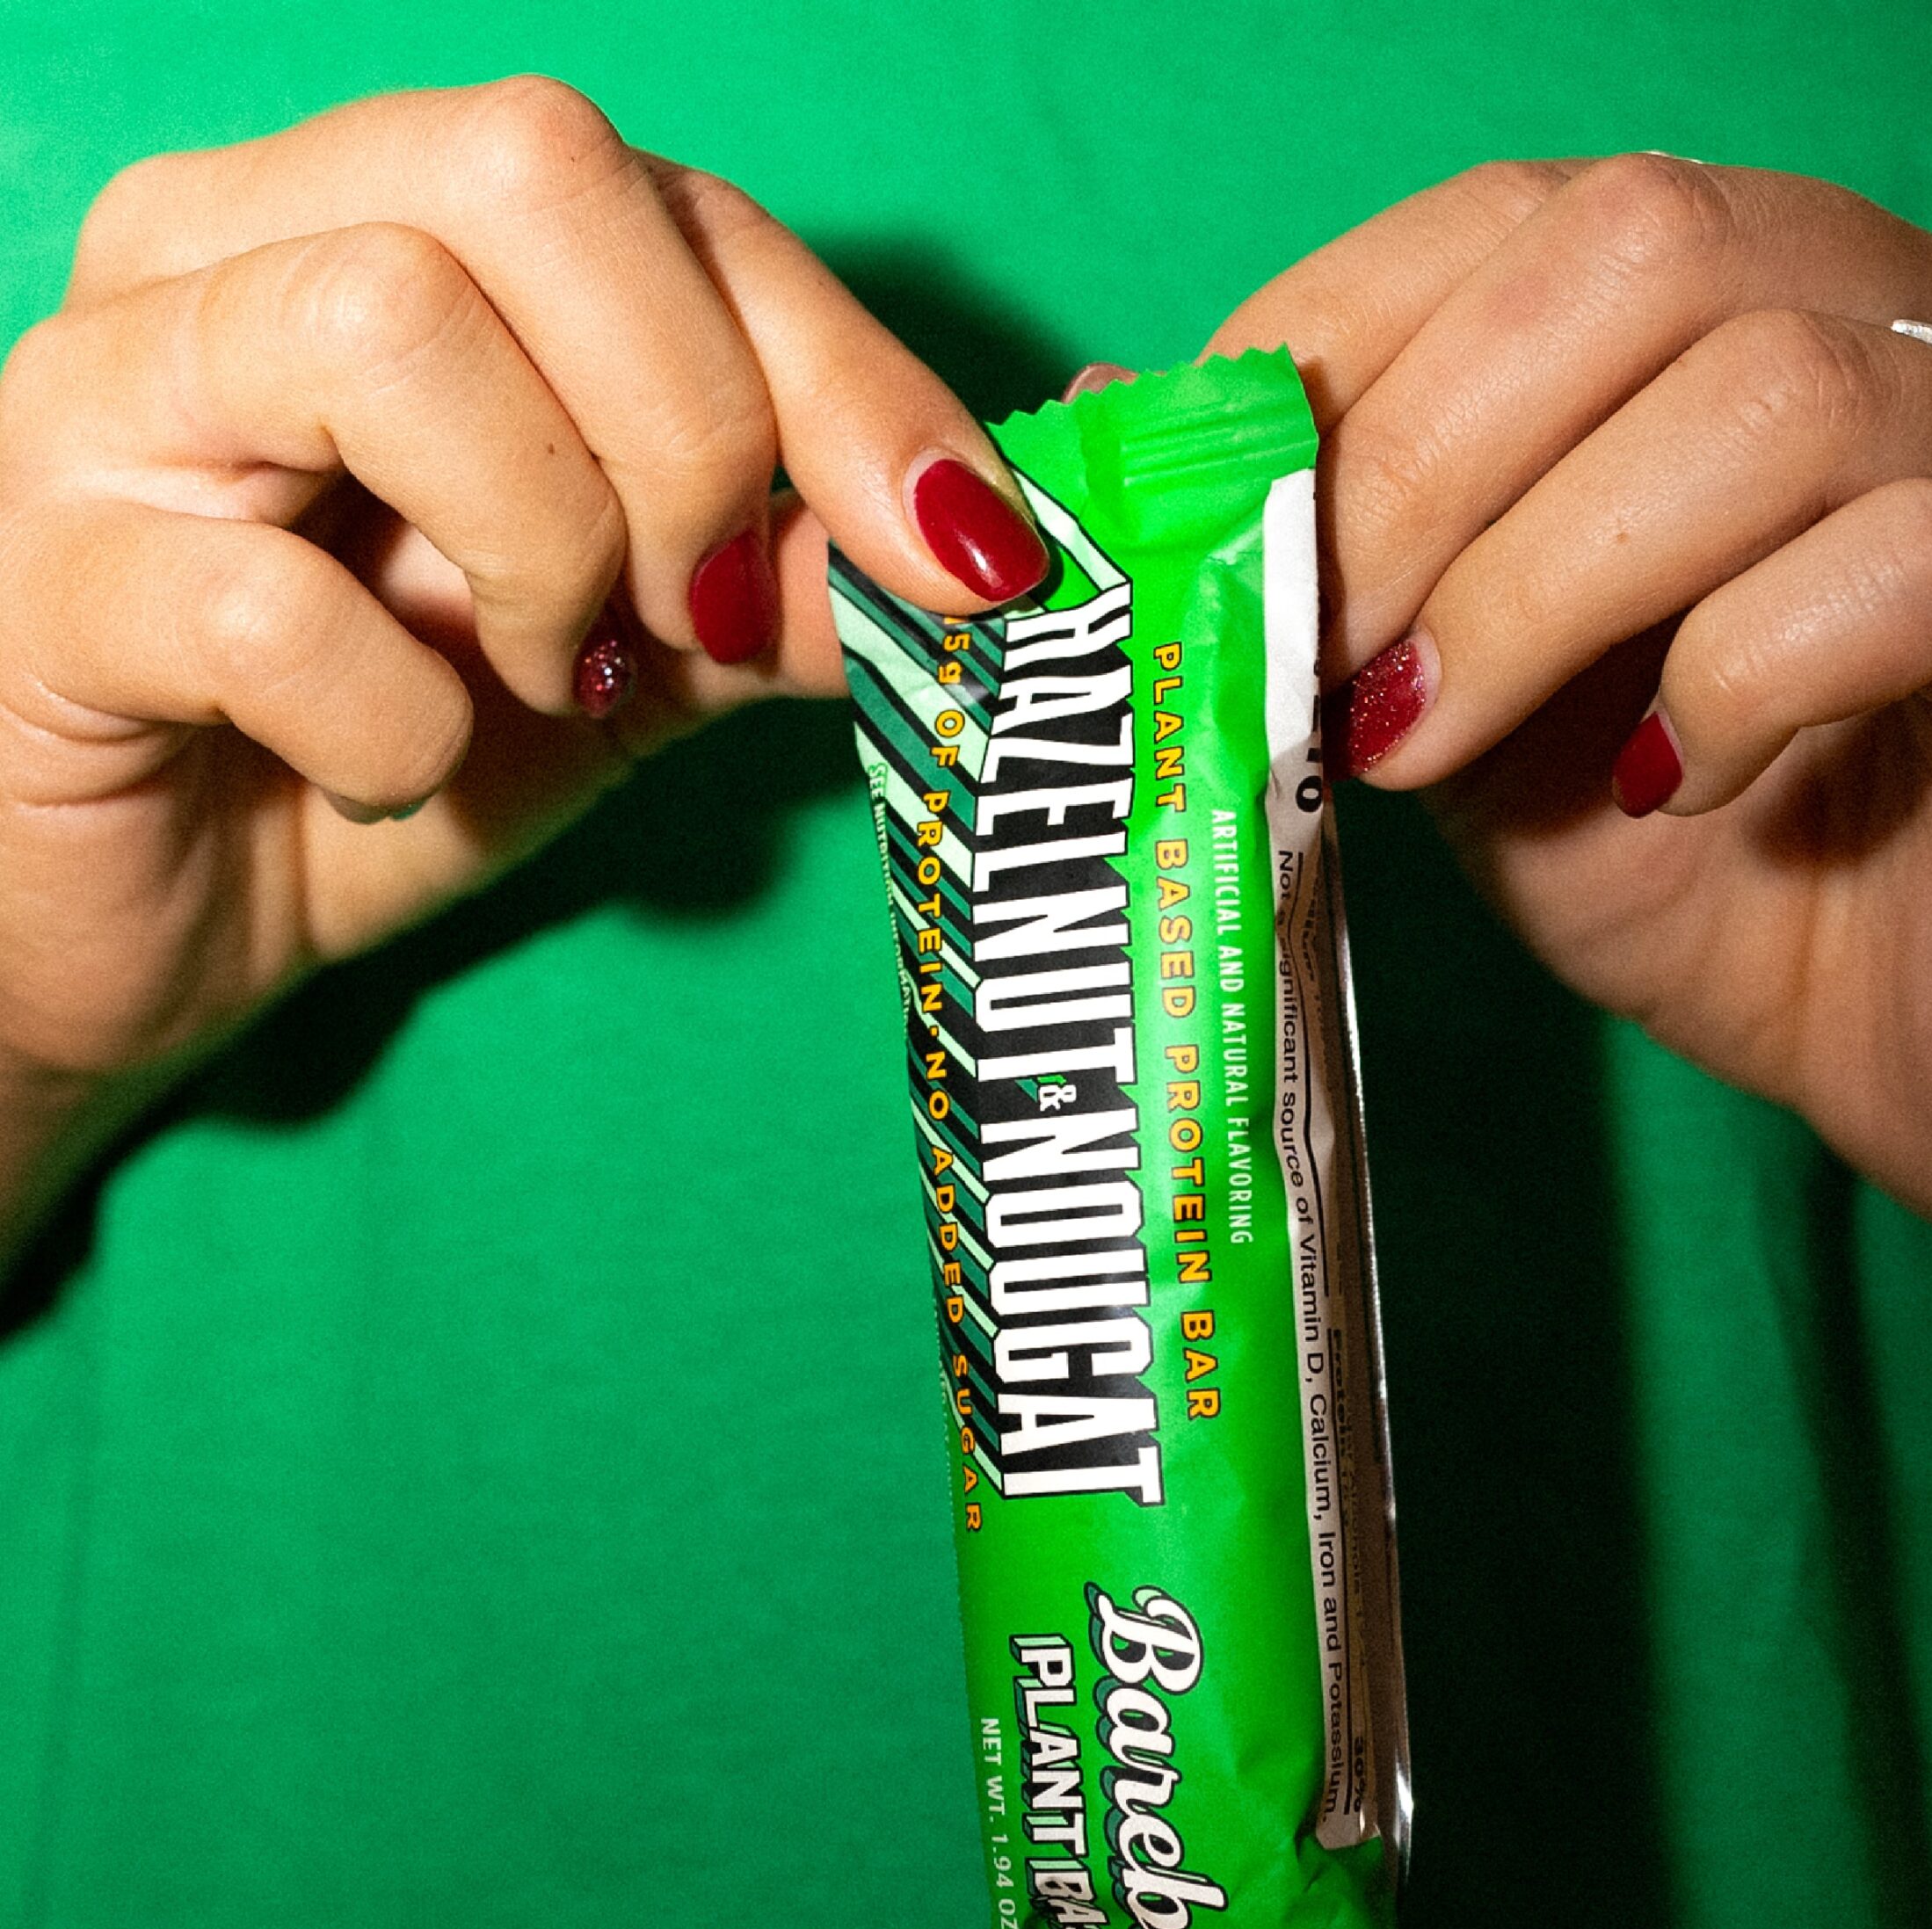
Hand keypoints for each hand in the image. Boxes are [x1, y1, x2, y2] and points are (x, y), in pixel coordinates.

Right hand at [0, 77, 1047, 1242]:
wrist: (160, 916)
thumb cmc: (390, 748)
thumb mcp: (639, 658)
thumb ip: (791, 581)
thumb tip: (996, 549)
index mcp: (398, 228)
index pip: (672, 205)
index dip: (850, 376)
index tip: (964, 557)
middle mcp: (241, 247)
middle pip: (532, 170)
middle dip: (688, 430)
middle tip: (683, 617)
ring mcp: (115, 390)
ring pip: (393, 323)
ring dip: (539, 552)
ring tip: (526, 677)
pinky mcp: (47, 573)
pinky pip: (261, 600)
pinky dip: (393, 724)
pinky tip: (392, 773)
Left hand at [1208, 156, 1931, 1369]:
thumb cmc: (1707, 875)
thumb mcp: (1478, 725)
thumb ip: (1348, 580)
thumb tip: (1113, 411)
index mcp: (1752, 306)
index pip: (1526, 217)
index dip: (1341, 345)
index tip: (1224, 517)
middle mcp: (1917, 328)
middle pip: (1643, 251)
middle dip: (1425, 465)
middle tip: (1336, 654)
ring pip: (1774, 400)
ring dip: (1545, 584)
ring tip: (1449, 737)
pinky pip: (1920, 572)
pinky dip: (1742, 677)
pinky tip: (1678, 786)